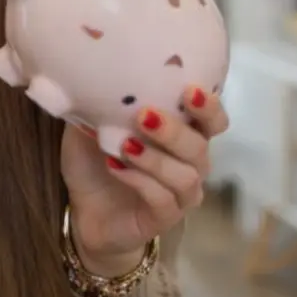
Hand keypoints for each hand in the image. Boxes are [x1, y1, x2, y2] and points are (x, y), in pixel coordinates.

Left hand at [60, 87, 229, 275]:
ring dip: (156, 158)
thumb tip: (98, 77)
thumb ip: (101, 104)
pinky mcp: (165, 219)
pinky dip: (140, 181)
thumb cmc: (95, 161)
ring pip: (185, 177)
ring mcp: (180, 195)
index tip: (190, 90)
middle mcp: (190, 164)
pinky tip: (115, 167)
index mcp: (182, 135)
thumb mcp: (90, 126)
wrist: (84, 210)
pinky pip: (163, 200)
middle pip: (200, 147)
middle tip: (145, 116)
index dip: (209, 107)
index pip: (212, 121)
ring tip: (125, 145)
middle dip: (175, 131)